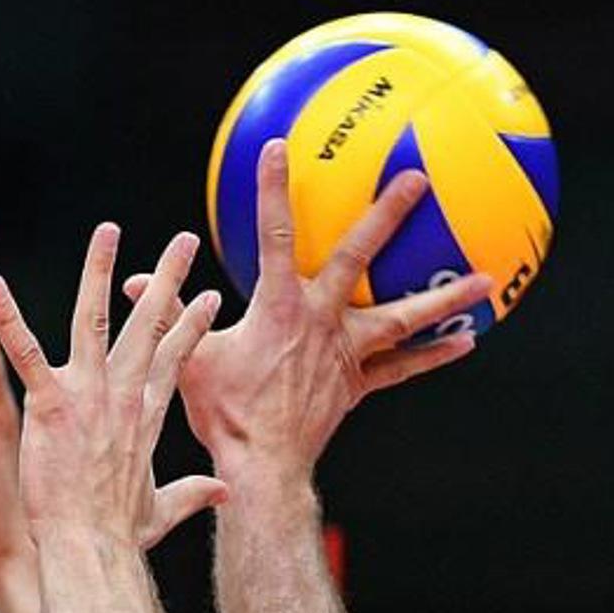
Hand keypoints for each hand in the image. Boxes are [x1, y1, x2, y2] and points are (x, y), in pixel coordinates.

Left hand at [0, 223, 228, 547]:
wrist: (93, 552)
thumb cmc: (122, 537)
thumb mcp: (165, 509)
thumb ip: (193, 494)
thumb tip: (225, 493)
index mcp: (146, 413)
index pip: (174, 356)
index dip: (191, 324)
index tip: (207, 295)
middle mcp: (123, 393)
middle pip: (150, 324)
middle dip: (169, 279)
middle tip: (185, 240)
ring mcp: (88, 394)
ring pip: (92, 319)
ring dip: (98, 272)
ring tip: (107, 232)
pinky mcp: (50, 405)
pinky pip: (25, 352)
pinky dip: (6, 319)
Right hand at [125, 139, 489, 483]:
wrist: (261, 464)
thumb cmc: (223, 412)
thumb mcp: (188, 358)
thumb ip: (165, 315)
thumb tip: (128, 285)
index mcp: (277, 305)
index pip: (274, 233)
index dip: (272, 188)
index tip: (279, 148)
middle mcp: (321, 320)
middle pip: (360, 255)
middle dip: (388, 213)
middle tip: (418, 178)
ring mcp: (346, 352)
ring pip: (402, 315)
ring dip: (444, 293)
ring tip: (486, 276)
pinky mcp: (358, 383)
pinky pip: (402, 368)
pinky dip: (434, 354)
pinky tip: (467, 341)